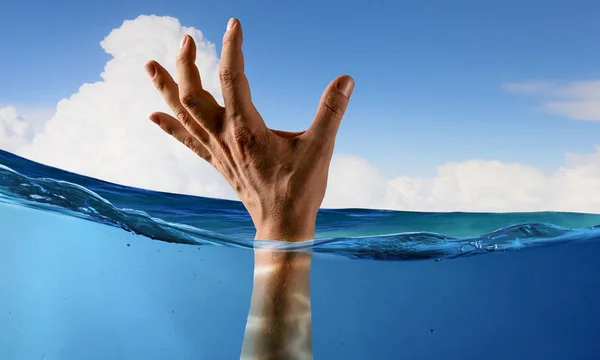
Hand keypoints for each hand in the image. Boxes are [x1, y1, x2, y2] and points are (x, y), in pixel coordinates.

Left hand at [144, 18, 353, 241]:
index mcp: (247, 128)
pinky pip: (186, 140)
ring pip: (183, 113)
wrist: (282, 226)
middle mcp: (224, 136)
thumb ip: (332, 110)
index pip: (232, 77)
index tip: (233, 23)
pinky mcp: (216, 162)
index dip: (231, 47)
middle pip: (193, 93)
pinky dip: (169, 125)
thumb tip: (346, 79)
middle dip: (186, 63)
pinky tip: (153, 114)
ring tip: (149, 64)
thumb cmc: (300, 188)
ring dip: (165, 87)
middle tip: (185, 37)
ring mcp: (216, 150)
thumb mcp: (321, 148)